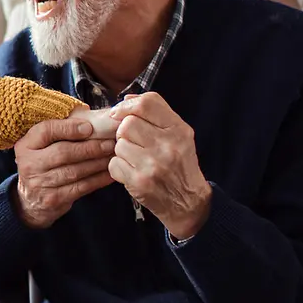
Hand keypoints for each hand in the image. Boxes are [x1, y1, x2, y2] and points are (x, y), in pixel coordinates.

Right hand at [12, 114, 117, 229]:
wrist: (29, 200)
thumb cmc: (42, 165)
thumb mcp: (40, 146)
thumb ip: (58, 132)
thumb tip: (91, 119)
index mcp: (26, 145)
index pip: (46, 131)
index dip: (68, 128)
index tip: (89, 127)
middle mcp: (29, 164)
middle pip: (63, 152)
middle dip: (90, 147)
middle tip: (110, 143)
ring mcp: (40, 184)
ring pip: (74, 171)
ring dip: (97, 163)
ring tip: (113, 155)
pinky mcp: (53, 200)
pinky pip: (80, 187)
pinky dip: (98, 180)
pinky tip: (109, 173)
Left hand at [108, 93, 211, 240]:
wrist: (188, 203)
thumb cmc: (179, 165)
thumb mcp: (179, 135)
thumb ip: (156, 114)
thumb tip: (127, 99)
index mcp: (178, 130)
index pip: (147, 103)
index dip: (127, 105)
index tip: (119, 113)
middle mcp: (168, 146)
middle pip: (127, 124)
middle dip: (124, 133)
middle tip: (134, 143)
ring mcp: (153, 165)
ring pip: (119, 145)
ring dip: (122, 152)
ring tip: (136, 159)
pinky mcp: (139, 182)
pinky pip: (114, 164)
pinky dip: (119, 168)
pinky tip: (132, 172)